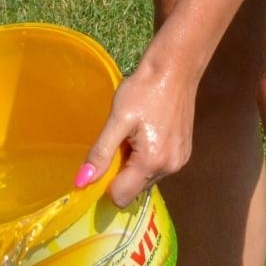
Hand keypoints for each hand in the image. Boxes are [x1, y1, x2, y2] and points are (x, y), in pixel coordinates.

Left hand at [76, 63, 196, 207]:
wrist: (175, 69)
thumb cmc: (143, 91)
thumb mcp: (117, 119)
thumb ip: (100, 153)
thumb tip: (81, 181)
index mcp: (151, 163)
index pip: (121, 196)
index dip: (105, 185)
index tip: (101, 163)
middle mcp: (169, 169)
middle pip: (134, 188)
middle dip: (121, 172)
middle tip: (120, 141)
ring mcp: (180, 161)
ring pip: (146, 178)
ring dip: (134, 164)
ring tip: (134, 134)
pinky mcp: (184, 152)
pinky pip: (158, 167)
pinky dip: (147, 157)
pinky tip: (146, 133)